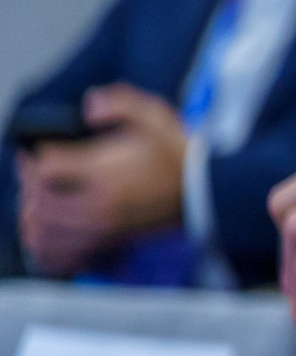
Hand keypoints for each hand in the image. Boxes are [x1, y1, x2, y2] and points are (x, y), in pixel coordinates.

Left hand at [16, 86, 188, 273]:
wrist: (205, 191)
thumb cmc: (178, 154)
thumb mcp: (155, 116)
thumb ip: (120, 102)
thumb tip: (90, 105)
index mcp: (105, 173)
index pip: (48, 168)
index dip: (37, 156)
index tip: (42, 149)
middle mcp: (99, 204)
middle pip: (41, 201)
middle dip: (31, 185)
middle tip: (36, 171)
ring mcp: (105, 226)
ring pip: (48, 229)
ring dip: (36, 214)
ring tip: (40, 199)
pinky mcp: (112, 240)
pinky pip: (67, 253)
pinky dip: (50, 245)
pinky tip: (50, 232)